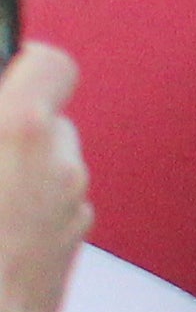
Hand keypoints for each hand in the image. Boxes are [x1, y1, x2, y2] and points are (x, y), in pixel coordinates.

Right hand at [0, 45, 88, 311]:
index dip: (23, 68)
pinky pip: (50, 207)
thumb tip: (4, 120)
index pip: (51, 65)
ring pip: (47, 167)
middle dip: (7, 129)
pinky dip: (23, 207)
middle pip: (45, 120)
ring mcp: (73, 209)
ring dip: (14, 170)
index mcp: (21, 130)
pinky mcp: (71, 246)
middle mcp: (60, 165)